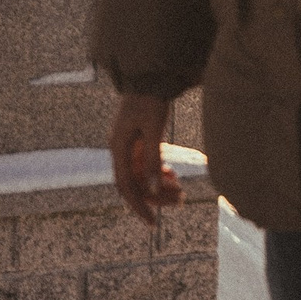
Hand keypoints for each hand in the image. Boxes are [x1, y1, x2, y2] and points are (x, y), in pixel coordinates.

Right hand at [107, 90, 182, 226]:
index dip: (139, 207)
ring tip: (182, 192)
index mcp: (118, 148)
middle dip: (156, 197)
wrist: (150, 75)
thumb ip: (154, 158)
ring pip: (142, 176)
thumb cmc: (150, 99)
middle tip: (181, 201)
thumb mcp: (154, 129)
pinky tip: (173, 176)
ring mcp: (129, 146)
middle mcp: (120, 149)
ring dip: (160, 186)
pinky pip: (146, 165)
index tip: (153, 223)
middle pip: (135, 184)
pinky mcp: (139, 141)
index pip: (126, 187)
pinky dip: (159, 173)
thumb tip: (156, 188)